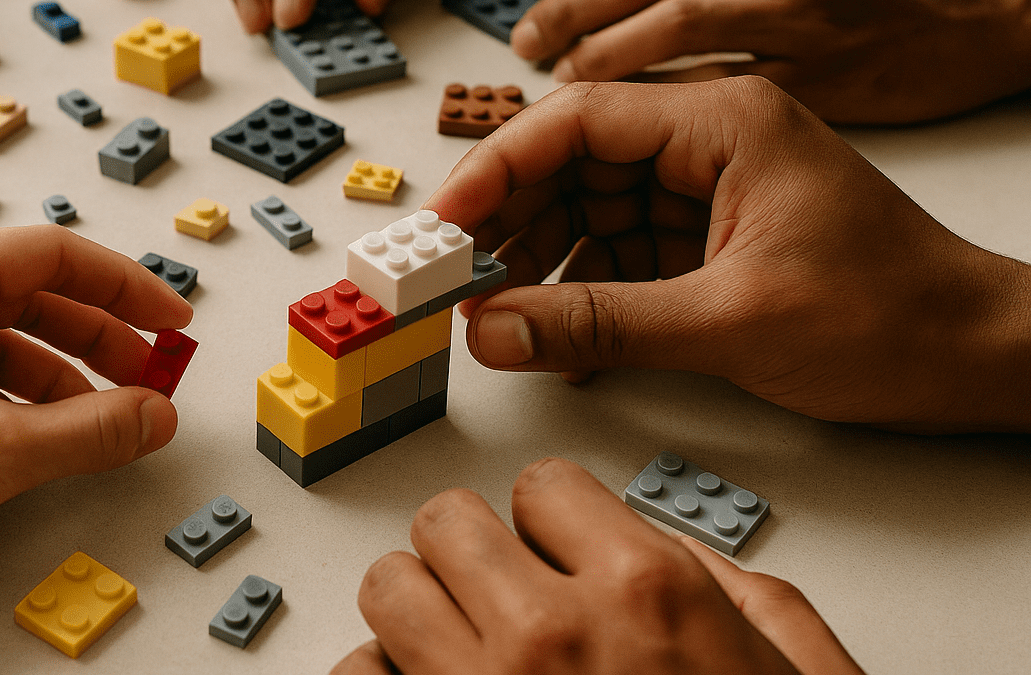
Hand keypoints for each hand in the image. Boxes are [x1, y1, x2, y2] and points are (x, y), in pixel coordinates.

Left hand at [0, 226, 190, 673]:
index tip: (172, 320)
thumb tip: (152, 415)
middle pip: (29, 295)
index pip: (54, 255)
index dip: (126, 287)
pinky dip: (13, 397)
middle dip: (100, 337)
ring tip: (104, 420)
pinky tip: (41, 438)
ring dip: (60, 375)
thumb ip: (90, 431)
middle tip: (150, 376)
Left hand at [334, 458, 864, 674]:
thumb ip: (746, 597)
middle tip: (498, 594)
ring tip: (458, 647)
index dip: (553, 523)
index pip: (543, 488)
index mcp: (648, 597)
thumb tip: (677, 555)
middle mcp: (551, 636)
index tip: (559, 554)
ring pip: (389, 588)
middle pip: (446, 523)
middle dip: (472, 555)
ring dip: (418, 611)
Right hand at [423, 77, 1030, 431]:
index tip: (445, 222)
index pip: (578, 117)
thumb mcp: (729, 323)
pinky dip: (586, 283)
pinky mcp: (716, 230)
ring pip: (594, 203)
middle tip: (456, 272)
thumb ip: (598, 324)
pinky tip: (557, 329)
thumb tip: (493, 329)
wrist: (982, 358)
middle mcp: (712, 136)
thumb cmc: (894, 317)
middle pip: (576, 157)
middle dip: (512, 216)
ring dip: (543, 255)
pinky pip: (625, 243)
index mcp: (723, 119)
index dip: (497, 168)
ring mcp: (714, 183)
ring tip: (498, 309)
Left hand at [509, 0, 1030, 123]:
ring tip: (563, 74)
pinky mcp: (820, 81)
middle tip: (529, 38)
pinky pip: (718, 87)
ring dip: (602, 51)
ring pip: (674, 25)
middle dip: (573, 6)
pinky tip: (623, 110)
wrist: (984, 17)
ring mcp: (802, 19)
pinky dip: (660, 97)